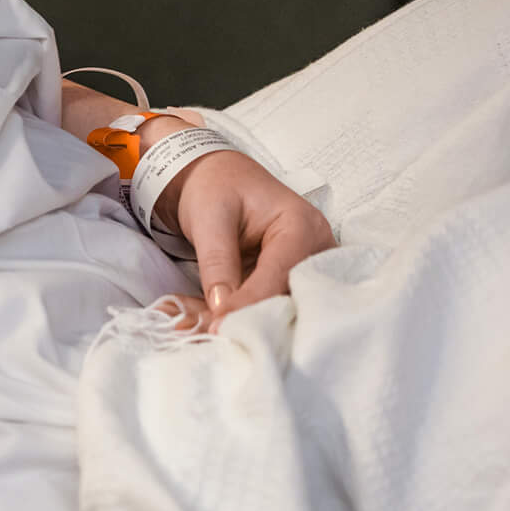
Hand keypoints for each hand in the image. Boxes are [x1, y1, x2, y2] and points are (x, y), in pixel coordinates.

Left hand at [161, 144, 334, 320]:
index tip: (219, 327)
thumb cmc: (216, 187)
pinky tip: (201, 321)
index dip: (249, 303)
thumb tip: (222, 310)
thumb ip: (217, 262)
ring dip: (234, 320)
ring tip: (196, 327)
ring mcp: (303, 268)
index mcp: (301, 226)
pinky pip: (262, 303)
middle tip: (205, 333)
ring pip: (272, 306)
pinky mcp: (285, 281)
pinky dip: (232, 313)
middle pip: (283, 297)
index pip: (279, 274)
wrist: (216, 176)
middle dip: (242, 318)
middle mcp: (313, 250)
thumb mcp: (210, 218)